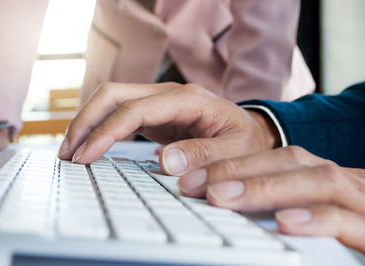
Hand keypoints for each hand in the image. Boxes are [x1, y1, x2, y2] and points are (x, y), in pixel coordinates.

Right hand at [58, 82, 280, 174]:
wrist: (251, 133)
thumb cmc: (246, 142)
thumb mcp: (235, 151)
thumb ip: (205, 155)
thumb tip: (166, 161)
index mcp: (187, 99)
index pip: (135, 109)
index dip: (106, 131)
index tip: (86, 156)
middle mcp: (168, 95)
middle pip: (113, 94)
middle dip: (85, 121)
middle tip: (68, 153)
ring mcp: (159, 102)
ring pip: (111, 101)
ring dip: (87, 123)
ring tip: (70, 151)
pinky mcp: (155, 114)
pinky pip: (119, 114)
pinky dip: (100, 129)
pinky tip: (90, 147)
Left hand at [177, 146, 364, 252]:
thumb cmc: (350, 230)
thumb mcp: (314, 214)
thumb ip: (279, 206)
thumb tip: (226, 202)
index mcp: (326, 177)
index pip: (279, 159)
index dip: (235, 164)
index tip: (194, 178)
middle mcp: (345, 182)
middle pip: (291, 163)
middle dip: (238, 170)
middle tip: (192, 184)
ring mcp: (363, 202)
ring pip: (318, 181)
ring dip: (265, 188)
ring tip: (221, 196)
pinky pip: (347, 219)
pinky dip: (316, 218)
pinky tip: (284, 223)